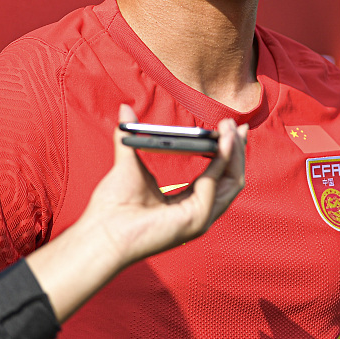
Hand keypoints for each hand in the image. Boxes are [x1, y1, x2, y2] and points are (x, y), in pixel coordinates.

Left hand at [24, 104, 247, 321]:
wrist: (102, 231)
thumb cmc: (113, 205)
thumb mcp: (128, 162)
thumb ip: (130, 135)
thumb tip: (125, 108)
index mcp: (186, 202)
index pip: (218, 176)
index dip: (227, 152)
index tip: (229, 129)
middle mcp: (198, 211)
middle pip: (231, 177)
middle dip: (237, 149)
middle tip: (235, 124)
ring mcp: (200, 217)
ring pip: (232, 181)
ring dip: (234, 152)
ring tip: (230, 128)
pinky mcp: (197, 219)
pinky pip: (217, 185)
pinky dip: (222, 161)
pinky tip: (220, 142)